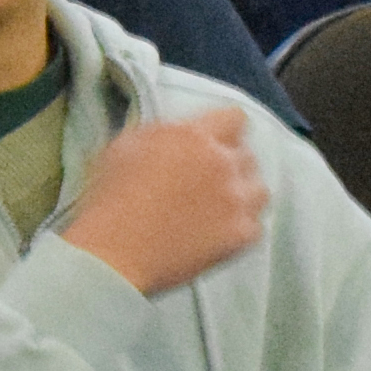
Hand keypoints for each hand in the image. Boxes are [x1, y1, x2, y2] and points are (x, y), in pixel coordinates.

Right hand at [59, 108, 271, 295]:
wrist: (115, 253)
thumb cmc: (109, 197)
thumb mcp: (125, 145)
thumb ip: (160, 133)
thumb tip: (175, 132)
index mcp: (195, 136)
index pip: (234, 117)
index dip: (223, 128)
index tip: (211, 141)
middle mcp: (223, 163)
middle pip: (247, 154)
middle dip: (230, 163)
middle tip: (207, 180)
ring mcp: (236, 201)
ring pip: (260, 189)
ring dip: (243, 194)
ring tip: (221, 207)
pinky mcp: (240, 236)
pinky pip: (256, 226)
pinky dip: (240, 229)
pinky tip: (220, 234)